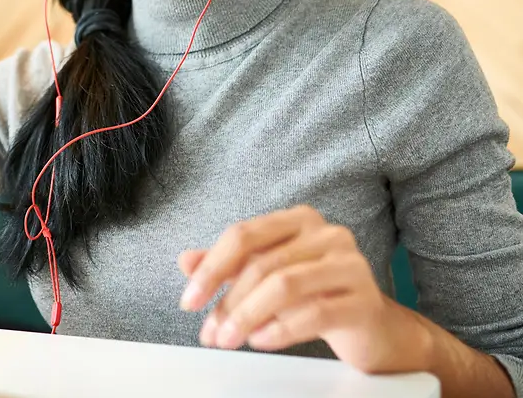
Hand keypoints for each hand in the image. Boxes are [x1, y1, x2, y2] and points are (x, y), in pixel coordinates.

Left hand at [177, 205, 422, 372]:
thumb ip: (228, 267)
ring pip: (284, 285)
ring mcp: (350, 264)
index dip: (210, 268)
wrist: (375, 329)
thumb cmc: (316, 297)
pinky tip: (260, 342)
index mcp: (298, 219)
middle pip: (262, 263)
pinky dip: (280, 329)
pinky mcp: (365, 300)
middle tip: (209, 333)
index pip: (243, 235)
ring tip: (228, 340)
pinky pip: (314, 313)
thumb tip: (186, 260)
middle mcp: (327, 233)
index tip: (188, 301)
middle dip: (227, 302)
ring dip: (248, 316)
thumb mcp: (267, 277)